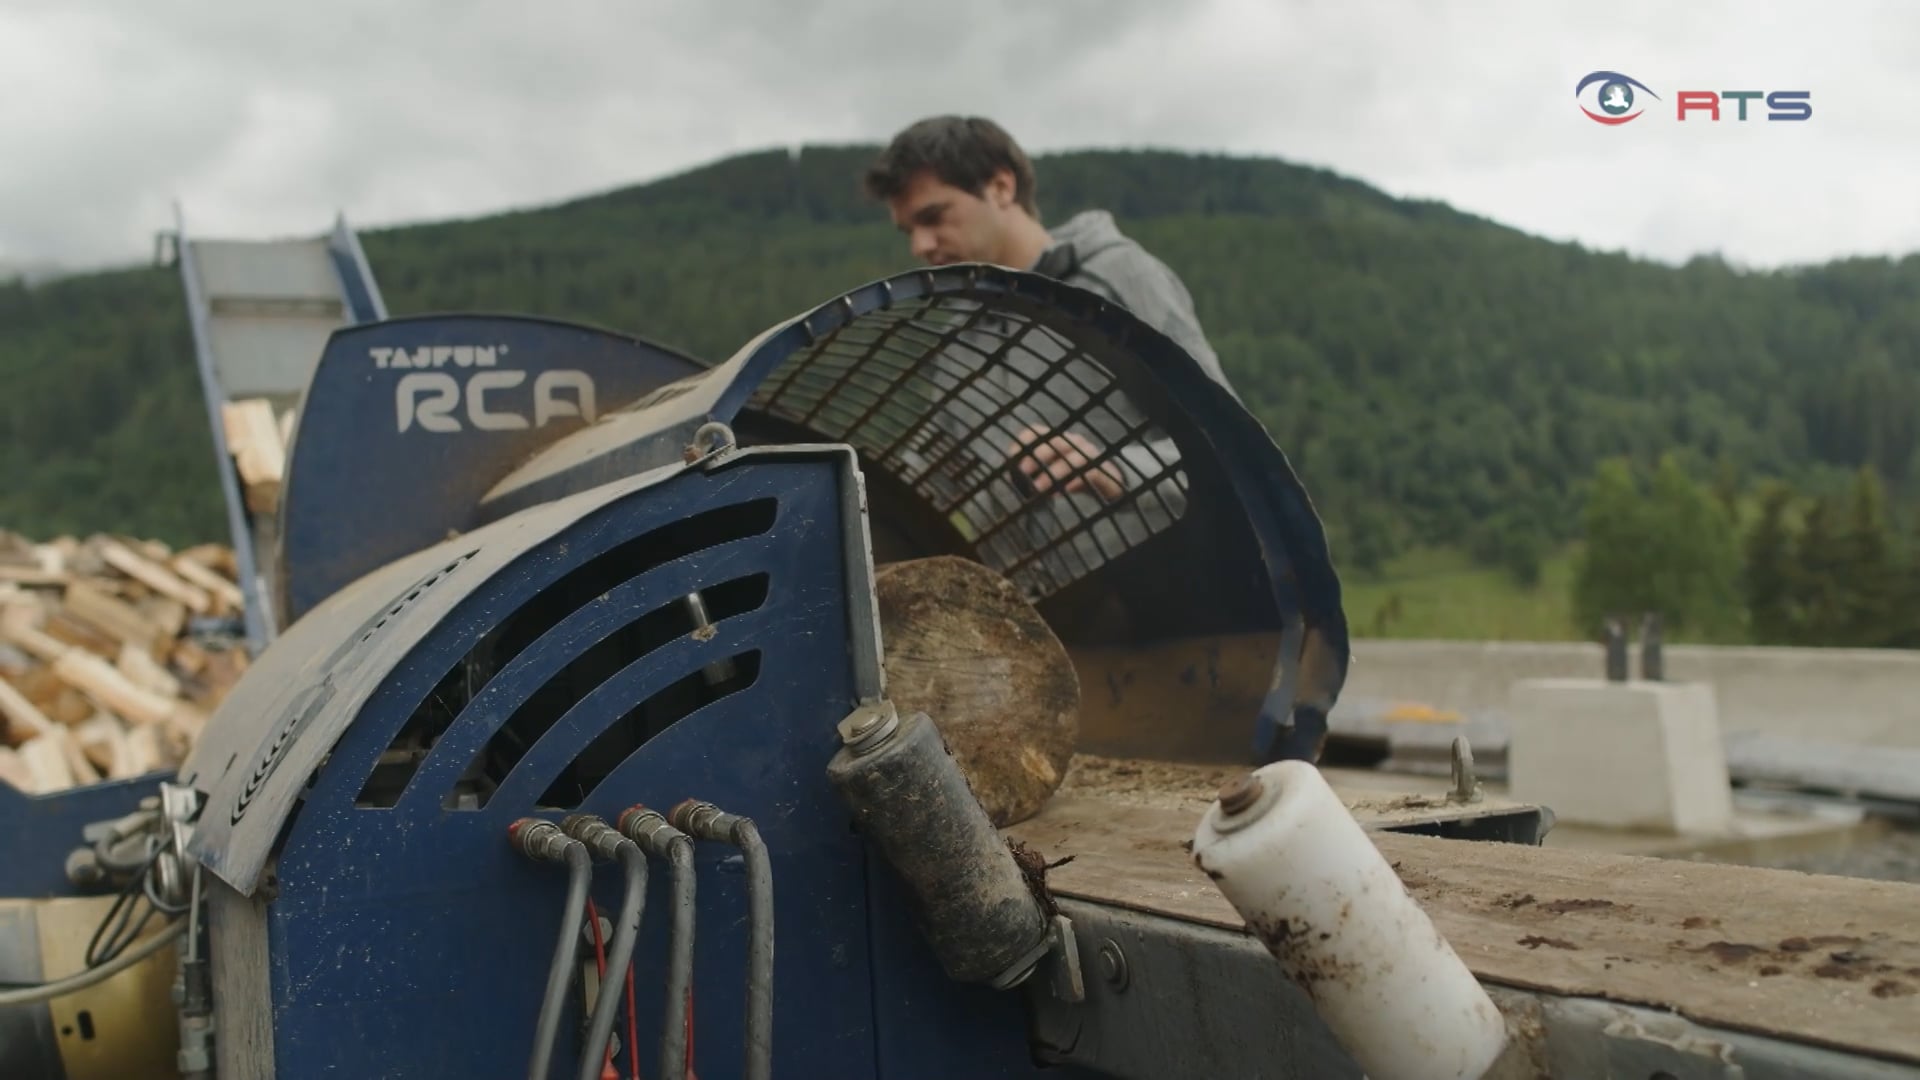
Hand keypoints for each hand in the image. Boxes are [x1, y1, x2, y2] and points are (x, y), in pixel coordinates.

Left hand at [1006, 425, 1124, 500]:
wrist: (1110, 484)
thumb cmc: (1073, 477)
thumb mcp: (1051, 474)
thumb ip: (1033, 474)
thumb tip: (1010, 482)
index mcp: (1056, 440)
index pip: (1035, 433)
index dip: (1022, 443)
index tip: (1010, 459)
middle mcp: (1072, 442)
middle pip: (1053, 442)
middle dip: (1036, 456)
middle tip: (1022, 473)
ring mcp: (1089, 454)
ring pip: (1071, 458)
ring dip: (1053, 473)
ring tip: (1039, 489)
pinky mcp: (1102, 470)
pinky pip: (1089, 472)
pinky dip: (1074, 481)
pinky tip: (1063, 492)